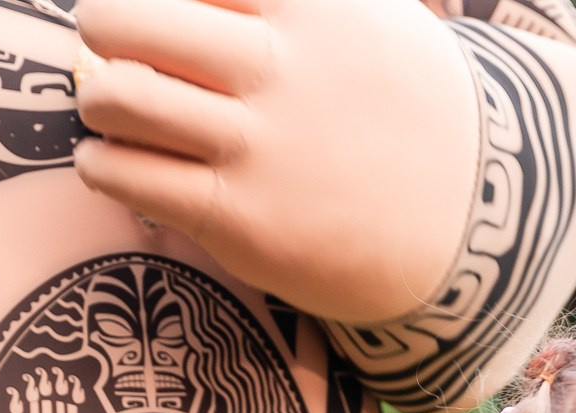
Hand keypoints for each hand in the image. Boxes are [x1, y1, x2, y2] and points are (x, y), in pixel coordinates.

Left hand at [71, 0, 483, 324]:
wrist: (476, 227)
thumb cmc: (409, 111)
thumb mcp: (373, 17)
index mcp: (310, 6)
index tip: (161, 14)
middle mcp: (281, 70)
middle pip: (127, 17)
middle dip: (104, 25)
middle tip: (115, 44)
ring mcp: (260, 148)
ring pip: (116, 96)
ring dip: (99, 98)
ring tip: (116, 109)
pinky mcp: (241, 220)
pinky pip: (125, 174)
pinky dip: (103, 162)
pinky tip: (122, 163)